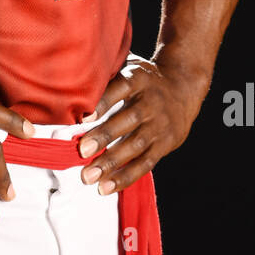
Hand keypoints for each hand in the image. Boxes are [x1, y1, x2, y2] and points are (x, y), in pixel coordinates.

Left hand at [77, 52, 208, 193]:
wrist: (183, 86)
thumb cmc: (144, 79)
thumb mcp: (129, 68)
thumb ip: (106, 78)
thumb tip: (70, 91)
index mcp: (138, 78)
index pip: (121, 88)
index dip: (103, 102)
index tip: (84, 117)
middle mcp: (151, 102)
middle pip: (129, 119)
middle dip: (105, 136)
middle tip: (82, 151)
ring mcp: (160, 125)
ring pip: (136, 145)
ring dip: (112, 162)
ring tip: (89, 176)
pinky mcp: (165, 144)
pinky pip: (145, 163)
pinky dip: (126, 176)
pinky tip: (106, 187)